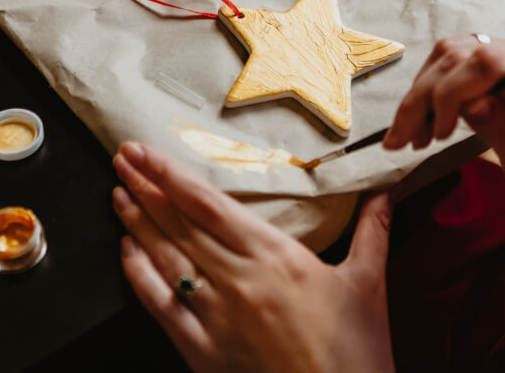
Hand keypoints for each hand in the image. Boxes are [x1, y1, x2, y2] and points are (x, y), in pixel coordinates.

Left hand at [112, 142, 394, 372]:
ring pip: (165, 258)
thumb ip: (373, 229)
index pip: (211, 204)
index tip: (147, 152)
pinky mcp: (203, 350)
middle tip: (122, 158)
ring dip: (137, 222)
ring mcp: (215, 316)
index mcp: (276, 256)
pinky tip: (126, 252)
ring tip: (118, 193)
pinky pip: (161, 306)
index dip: (173, 176)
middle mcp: (238, 279)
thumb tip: (386, 189)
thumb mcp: (369, 284)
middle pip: (180, 224)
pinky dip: (139, 276)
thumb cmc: (357, 352)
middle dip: (146, 187)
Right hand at [383, 36, 504, 201]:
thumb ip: (503, 132)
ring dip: (422, 90)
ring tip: (412, 132)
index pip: (488, 65)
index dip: (450, 92)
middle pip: (462, 55)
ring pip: (453, 50)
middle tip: (401, 140)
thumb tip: (467, 103)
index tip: (438, 134)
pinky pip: (458, 55)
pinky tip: (428, 115)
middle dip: (422, 97)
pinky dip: (434, 84)